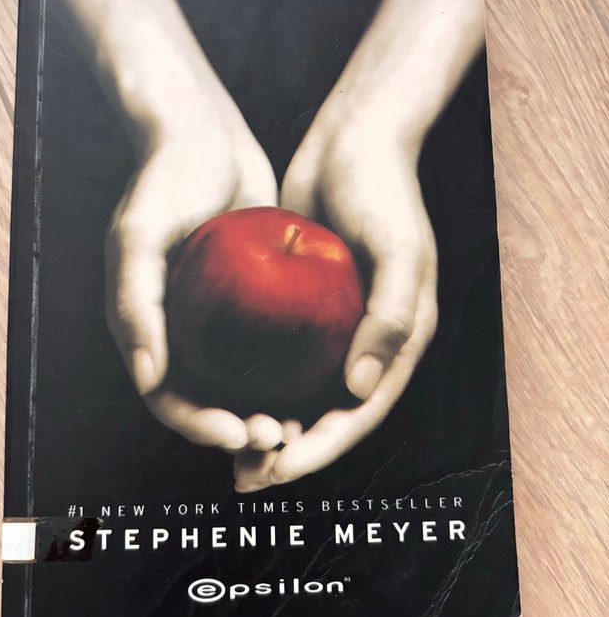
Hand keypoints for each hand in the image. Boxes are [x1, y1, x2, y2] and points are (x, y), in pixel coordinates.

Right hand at [105, 75, 280, 452]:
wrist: (206, 135)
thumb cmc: (164, 180)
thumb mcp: (139, 236)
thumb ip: (136, 306)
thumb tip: (150, 379)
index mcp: (146, 330)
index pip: (169, 397)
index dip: (200, 425)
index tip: (240, 433)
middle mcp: (181, 333)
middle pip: (209, 401)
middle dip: (241, 429)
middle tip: (281, 434)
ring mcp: (217, 320)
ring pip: (244, 384)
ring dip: (268, 410)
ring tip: (302, 424)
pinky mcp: (252, 303)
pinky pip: (272, 348)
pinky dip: (289, 371)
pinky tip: (321, 380)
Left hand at [234, 105, 437, 490]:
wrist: (351, 141)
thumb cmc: (383, 192)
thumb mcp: (399, 251)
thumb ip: (389, 319)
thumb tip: (359, 389)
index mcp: (398, 343)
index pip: (359, 414)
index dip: (322, 449)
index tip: (280, 468)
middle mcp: (365, 343)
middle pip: (326, 416)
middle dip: (288, 453)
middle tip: (245, 475)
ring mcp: (332, 327)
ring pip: (297, 394)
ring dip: (266, 426)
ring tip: (228, 450)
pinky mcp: (300, 308)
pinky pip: (274, 356)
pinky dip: (251, 382)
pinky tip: (217, 395)